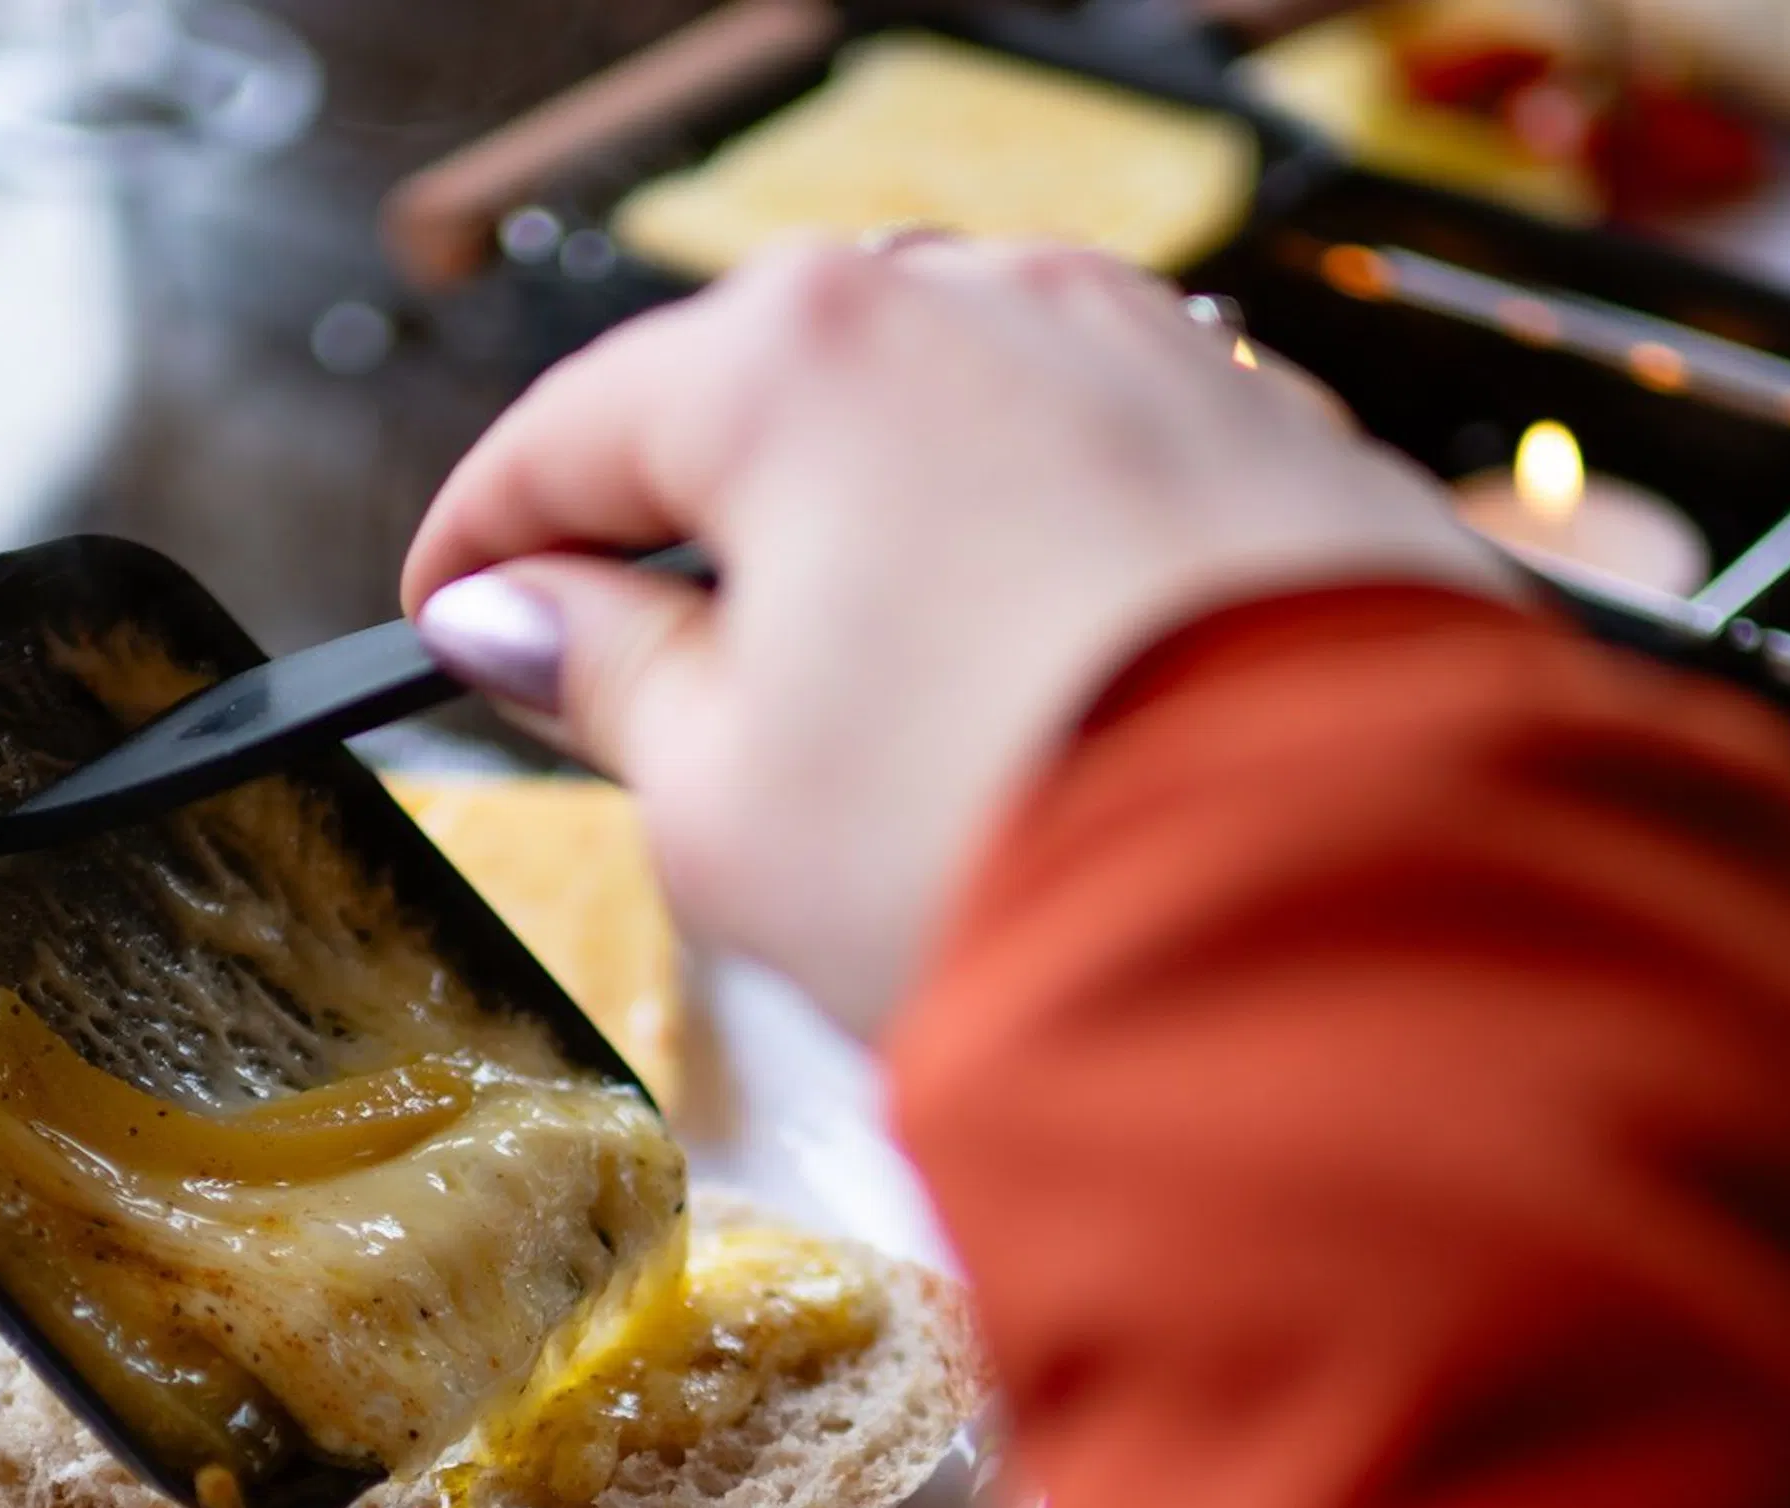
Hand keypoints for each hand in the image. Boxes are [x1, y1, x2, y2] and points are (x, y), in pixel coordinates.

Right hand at [401, 236, 1515, 1034]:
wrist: (1338, 919)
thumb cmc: (1013, 849)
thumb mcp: (720, 798)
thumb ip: (600, 676)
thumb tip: (524, 621)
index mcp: (805, 360)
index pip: (576, 428)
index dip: (487, 536)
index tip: (452, 611)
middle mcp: (987, 307)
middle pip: (769, 400)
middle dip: (692, 529)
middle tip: (638, 671)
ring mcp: (1154, 357)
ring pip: (948, 426)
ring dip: (873, 542)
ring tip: (851, 709)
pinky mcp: (1283, 446)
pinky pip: (1100, 478)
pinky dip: (1031, 564)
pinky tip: (1023, 691)